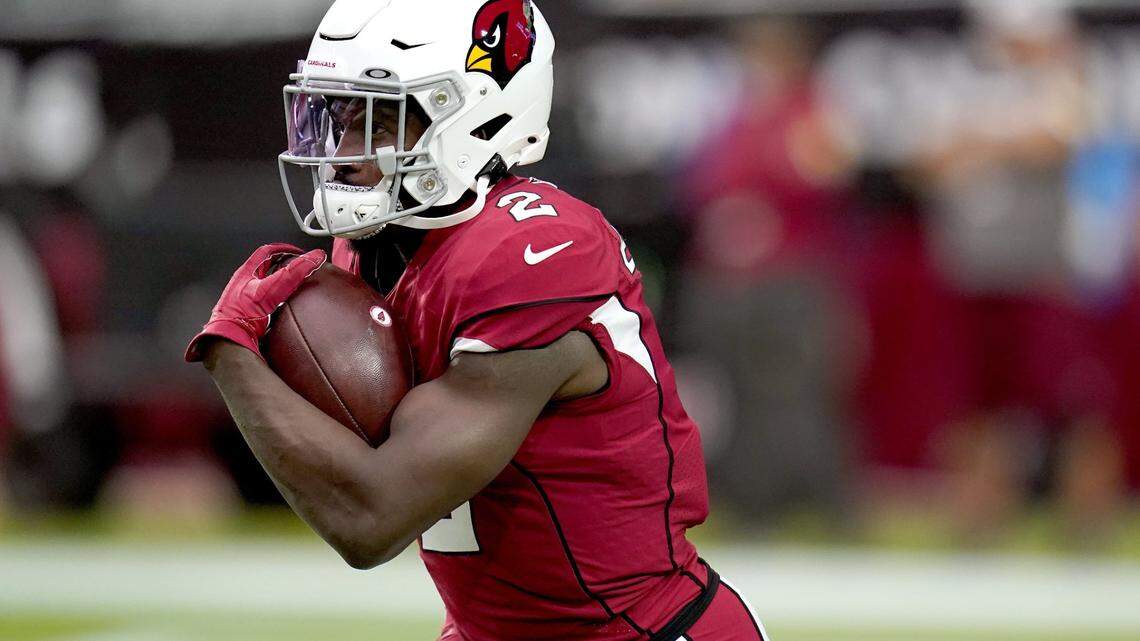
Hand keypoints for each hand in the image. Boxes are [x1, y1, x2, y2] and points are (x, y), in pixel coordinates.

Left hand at [185, 243, 325, 362]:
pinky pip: (264, 300)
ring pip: (265, 283)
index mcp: (246, 272)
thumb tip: (314, 257)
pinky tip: (282, 306)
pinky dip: (276, 298)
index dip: (284, 249)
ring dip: (279, 282)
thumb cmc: (242, 314)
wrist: (228, 339)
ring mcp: (244, 297)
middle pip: (266, 267)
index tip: (298, 253)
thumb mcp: (271, 290)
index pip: (266, 252)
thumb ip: (293, 274)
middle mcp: (244, 283)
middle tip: (297, 267)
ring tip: (292, 285)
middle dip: (283, 265)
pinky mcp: (247, 312)